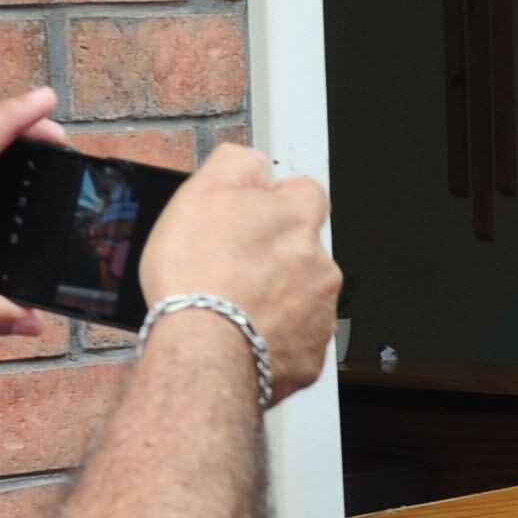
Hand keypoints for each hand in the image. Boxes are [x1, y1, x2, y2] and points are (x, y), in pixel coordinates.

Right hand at [136, 146, 340, 396]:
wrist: (202, 350)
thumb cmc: (197, 277)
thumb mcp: (201, 191)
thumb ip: (237, 162)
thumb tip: (254, 161)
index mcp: (298, 219)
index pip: (305, 192)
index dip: (273, 202)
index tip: (249, 219)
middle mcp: (320, 264)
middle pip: (303, 248)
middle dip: (274, 255)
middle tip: (230, 269)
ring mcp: (320, 314)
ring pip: (302, 295)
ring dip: (275, 297)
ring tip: (232, 306)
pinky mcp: (309, 357)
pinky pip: (295, 341)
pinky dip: (273, 338)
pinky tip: (242, 336)